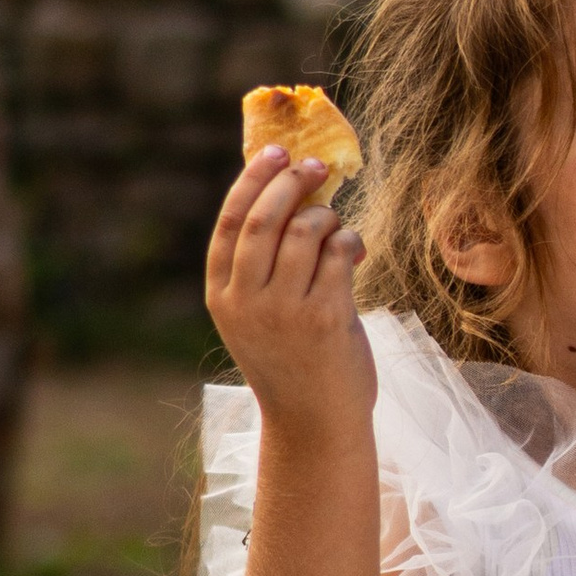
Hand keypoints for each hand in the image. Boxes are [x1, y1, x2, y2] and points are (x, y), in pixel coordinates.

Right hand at [205, 149, 375, 440]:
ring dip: (327, 215)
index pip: (229, 222)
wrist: (314, 423)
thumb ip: (260, 265)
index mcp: (222, 296)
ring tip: (336, 226)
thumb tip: (286, 191)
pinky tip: (353, 250)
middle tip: (316, 166)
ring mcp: (284, 310)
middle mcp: (246, 301)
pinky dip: (349, 240)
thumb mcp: (256, 315)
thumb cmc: (291, 361)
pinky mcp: (324, 318)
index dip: (251, 181)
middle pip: (264, 219)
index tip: (274, 152)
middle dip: (291, 182)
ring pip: (305, 231)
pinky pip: (338, 253)